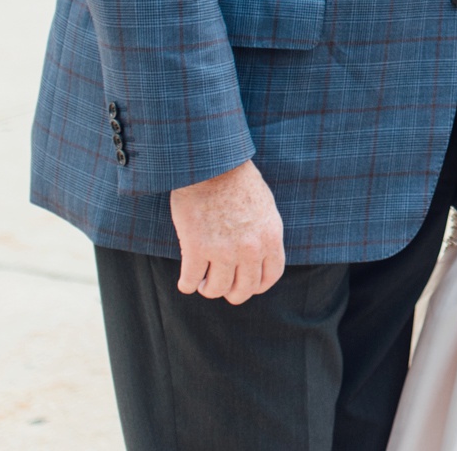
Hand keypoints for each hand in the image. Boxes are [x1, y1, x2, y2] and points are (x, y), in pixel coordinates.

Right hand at [170, 159, 284, 304]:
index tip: (244, 283)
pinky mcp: (197, 248)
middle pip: (243, 290)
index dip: (256, 285)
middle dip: (231, 292)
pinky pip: (190, 281)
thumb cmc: (238, 181)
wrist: (213, 165)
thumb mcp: (264, 208)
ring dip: (208, 288)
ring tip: (202, 280)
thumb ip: (263, 234)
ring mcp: (223, 250)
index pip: (270, 278)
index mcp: (270, 237)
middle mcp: (250, 249)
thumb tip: (259, 256)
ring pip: (216, 290)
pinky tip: (186, 280)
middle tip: (220, 285)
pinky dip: (187, 284)